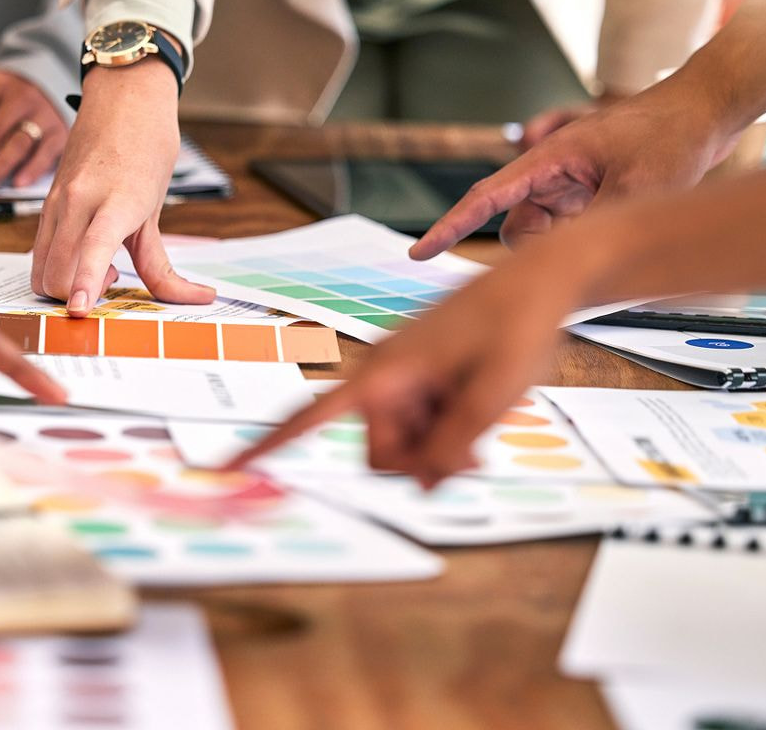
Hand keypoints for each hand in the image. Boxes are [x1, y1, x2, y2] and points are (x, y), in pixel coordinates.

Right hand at [31, 58, 214, 315]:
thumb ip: (160, 262)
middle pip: (58, 272)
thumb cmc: (148, 146)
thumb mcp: (158, 208)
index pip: (93, 247)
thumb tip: (194, 298)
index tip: (80, 309)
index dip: (84, 282)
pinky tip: (84, 252)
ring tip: (100, 266)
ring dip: (64, 284)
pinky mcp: (47, 201)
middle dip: (78, 295)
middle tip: (112, 279)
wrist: (123, 96)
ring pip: (41, 267)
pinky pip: (39, 249)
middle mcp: (78, 200)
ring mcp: (57, 201)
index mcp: (115, 199)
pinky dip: (56, 267)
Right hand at [228, 236, 599, 486]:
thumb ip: (452, 445)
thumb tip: (423, 483)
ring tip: (484, 428)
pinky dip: (445, 427)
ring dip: (439, 446)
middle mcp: (383, 374)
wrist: (537, 281)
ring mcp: (403, 374)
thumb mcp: (491, 397)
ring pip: (405, 440)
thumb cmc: (515, 327)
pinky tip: (478, 411)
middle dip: (420, 461)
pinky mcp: (422, 374)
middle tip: (474, 456)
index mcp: (385, 375)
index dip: (269, 444)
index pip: (311, 416)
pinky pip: (421, 419)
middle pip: (379, 451)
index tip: (228, 465)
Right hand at [410, 83, 743, 257]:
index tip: (419, 251)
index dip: (450, 227)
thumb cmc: (670, 135)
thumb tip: (564, 264)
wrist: (708, 109)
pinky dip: (585, 234)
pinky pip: (569, 228)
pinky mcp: (588, 192)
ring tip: (619, 218)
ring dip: (570, 241)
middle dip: (543, 244)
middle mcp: (552, 172)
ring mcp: (569, 183)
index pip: (486, 198)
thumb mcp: (638, 187)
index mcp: (550, 159)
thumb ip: (594, 229)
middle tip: (593, 236)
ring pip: (545, 232)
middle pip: (519, 227)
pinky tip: (621, 213)